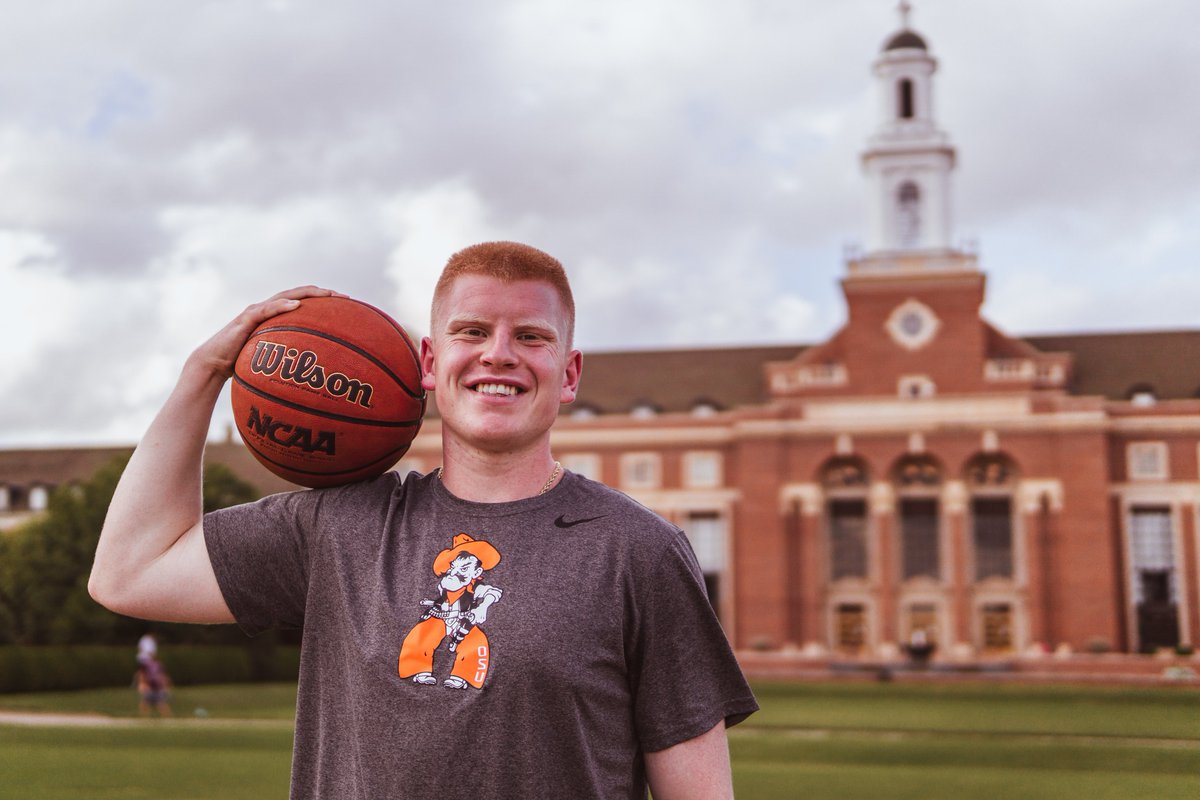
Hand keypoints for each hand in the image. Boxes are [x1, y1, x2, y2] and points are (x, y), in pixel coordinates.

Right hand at [189, 286, 343, 379]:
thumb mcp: (272, 361)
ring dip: (307, 294)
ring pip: (285, 296)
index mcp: (276, 317)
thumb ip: (290, 360)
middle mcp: (268, 309)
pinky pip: (265, 310)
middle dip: (323, 294)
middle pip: (299, 295)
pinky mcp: (245, 319)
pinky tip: (296, 306)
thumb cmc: (243, 365)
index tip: (348, 306)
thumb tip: (316, 380)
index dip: (324, 302)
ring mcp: (256, 311)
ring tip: (326, 294)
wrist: (214, 364)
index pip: (304, 304)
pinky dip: (281, 306)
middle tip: (346, 298)